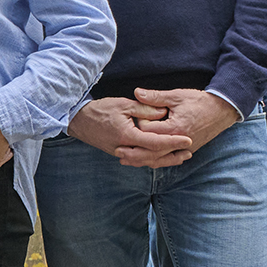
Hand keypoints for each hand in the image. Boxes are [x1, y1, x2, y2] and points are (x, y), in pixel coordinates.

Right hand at [66, 97, 194, 167]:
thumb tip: (164, 113)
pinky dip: (152, 161)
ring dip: (164, 161)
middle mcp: (124, 148)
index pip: (155, 142)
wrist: (78, 120)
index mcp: (127, 135)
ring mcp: (120, 153)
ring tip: (180, 157)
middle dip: (172, 155)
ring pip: (146, 162)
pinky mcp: (118, 153)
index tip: (188, 139)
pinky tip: (161, 158)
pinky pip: (138, 161)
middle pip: (153, 157)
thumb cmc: (100, 110)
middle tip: (188, 151)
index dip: (173, 142)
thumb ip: (145, 109)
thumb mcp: (124, 104)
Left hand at [129, 87, 240, 150]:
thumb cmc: (200, 101)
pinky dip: (157, 160)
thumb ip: (156, 97)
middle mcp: (180, 142)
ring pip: (161, 159)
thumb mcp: (177, 96)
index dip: (140, 125)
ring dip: (143, 160)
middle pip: (153, 151)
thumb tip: (136, 93)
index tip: (135, 118)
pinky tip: (146, 160)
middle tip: (118, 152)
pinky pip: (169, 159)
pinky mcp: (188, 150)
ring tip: (127, 159)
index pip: (151, 132)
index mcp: (176, 128)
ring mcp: (185, 148)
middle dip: (135, 152)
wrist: (223, 110)